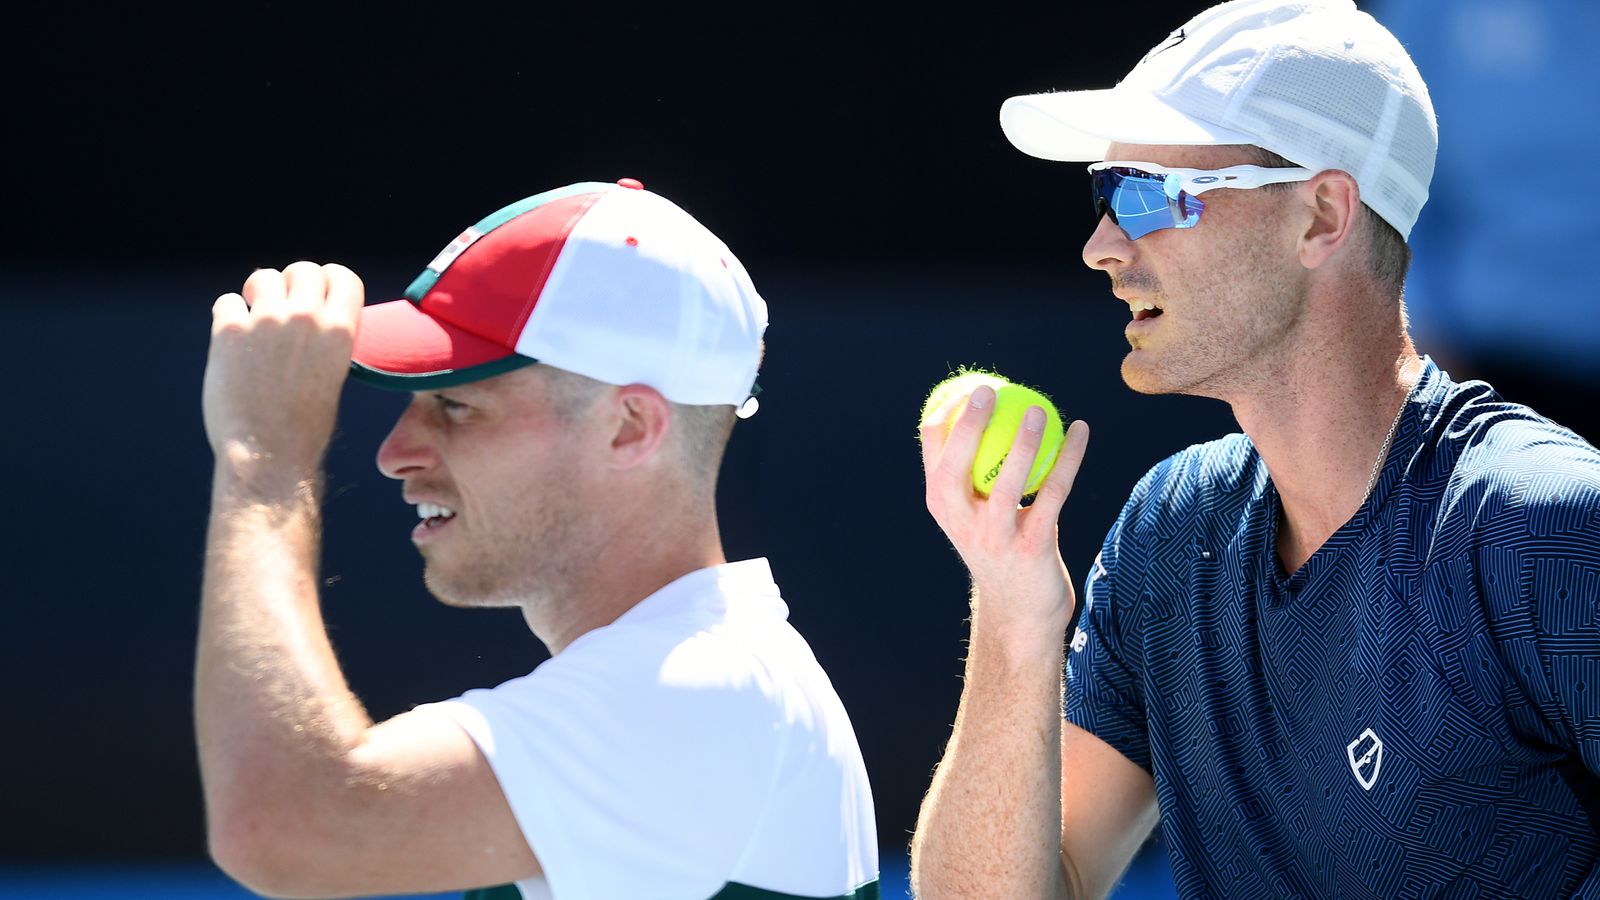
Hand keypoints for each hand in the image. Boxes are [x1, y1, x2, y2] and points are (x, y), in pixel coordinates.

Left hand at [202, 262, 363, 474]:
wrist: (269, 453)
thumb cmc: (305, 424)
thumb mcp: (333, 373)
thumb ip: (325, 337)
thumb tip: (306, 312)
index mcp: (340, 330)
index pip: (341, 275)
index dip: (328, 281)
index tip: (317, 293)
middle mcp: (306, 317)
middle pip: (303, 270)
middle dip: (292, 283)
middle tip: (281, 306)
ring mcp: (266, 321)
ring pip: (264, 277)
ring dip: (259, 293)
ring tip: (254, 319)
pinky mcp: (229, 330)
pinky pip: (228, 302)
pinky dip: (229, 316)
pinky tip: (233, 342)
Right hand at [921, 385, 1089, 643]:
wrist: (1021, 612)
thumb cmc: (1000, 548)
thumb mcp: (977, 513)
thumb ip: (977, 474)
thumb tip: (994, 411)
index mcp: (942, 505)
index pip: (933, 452)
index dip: (945, 413)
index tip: (968, 387)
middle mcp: (960, 521)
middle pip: (958, 464)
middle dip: (970, 423)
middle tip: (990, 389)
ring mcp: (994, 536)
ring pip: (1009, 480)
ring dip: (1025, 441)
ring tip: (1039, 409)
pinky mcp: (1032, 545)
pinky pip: (1055, 492)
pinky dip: (1069, 457)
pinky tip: (1081, 430)